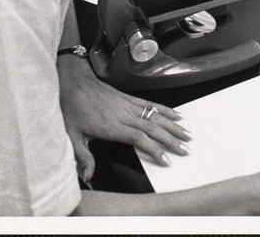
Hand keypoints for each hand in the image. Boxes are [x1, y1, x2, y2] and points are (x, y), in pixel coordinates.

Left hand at [57, 56, 190, 182]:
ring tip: (187, 133)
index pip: (139, 139)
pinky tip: (175, 114)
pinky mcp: (128, 98)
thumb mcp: (72, 135)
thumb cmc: (72, 108)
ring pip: (155, 116)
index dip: (155, 149)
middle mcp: (124, 114)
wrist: (74, 81)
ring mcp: (128, 105)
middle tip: (186, 148)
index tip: (167, 160)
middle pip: (153, 128)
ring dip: (172, 125)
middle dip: (171, 139)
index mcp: (113, 125)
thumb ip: (82, 157)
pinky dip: (164, 110)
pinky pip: (150, 104)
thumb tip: (87, 177)